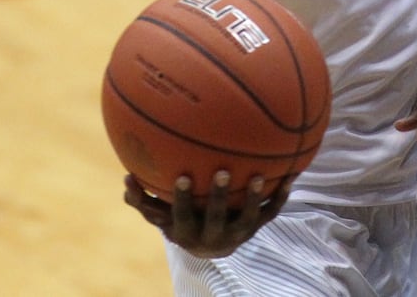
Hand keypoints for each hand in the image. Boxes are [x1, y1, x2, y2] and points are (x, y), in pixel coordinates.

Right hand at [123, 171, 290, 258]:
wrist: (213, 245)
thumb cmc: (183, 219)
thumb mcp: (162, 215)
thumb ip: (143, 200)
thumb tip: (126, 177)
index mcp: (188, 232)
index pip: (182, 217)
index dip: (182, 201)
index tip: (182, 178)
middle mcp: (213, 236)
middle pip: (215, 219)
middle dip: (217, 198)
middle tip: (220, 172)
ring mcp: (237, 233)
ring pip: (247, 218)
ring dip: (252, 197)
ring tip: (258, 175)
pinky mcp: (257, 227)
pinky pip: (271, 213)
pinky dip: (281, 196)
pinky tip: (290, 176)